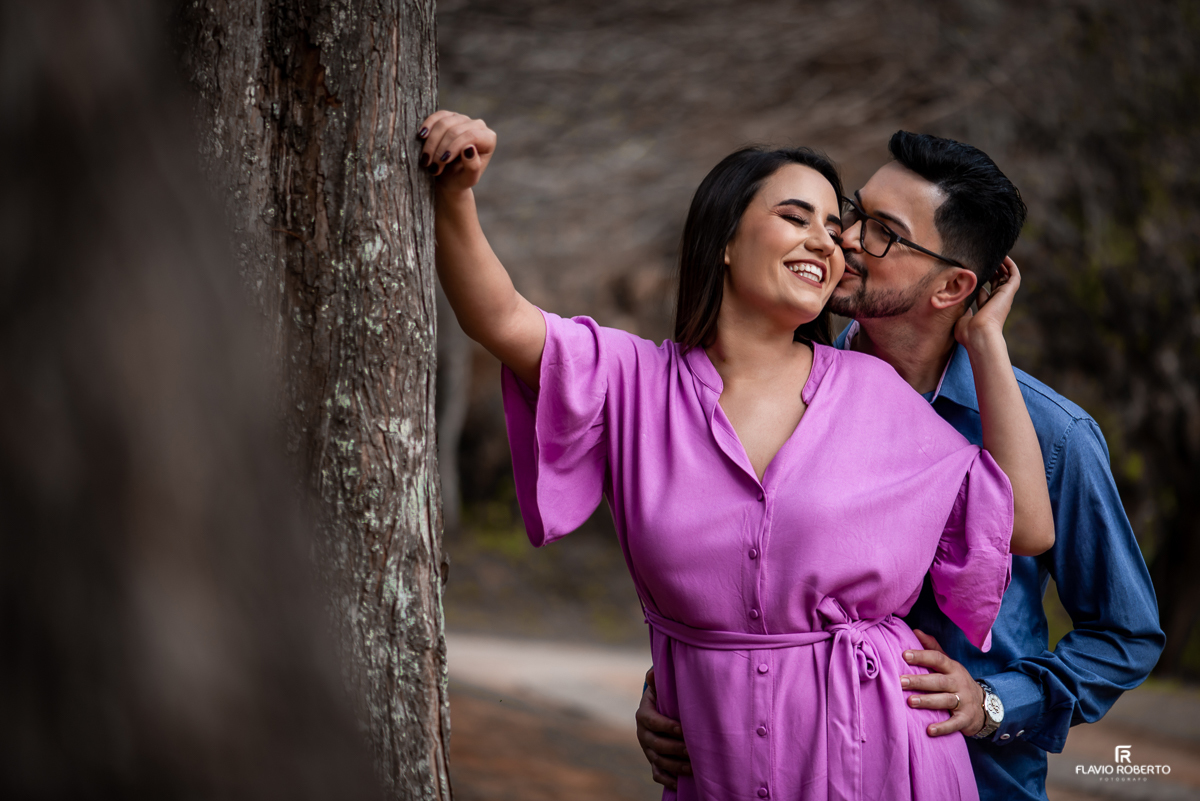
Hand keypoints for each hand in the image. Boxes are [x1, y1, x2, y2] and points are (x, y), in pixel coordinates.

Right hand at [416, 110, 496, 193]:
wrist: (447, 177)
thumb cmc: (460, 179)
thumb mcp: (468, 179)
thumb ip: (473, 167)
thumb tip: (469, 148)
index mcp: (488, 139)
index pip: (471, 136)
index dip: (454, 146)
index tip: (442, 161)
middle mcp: (478, 125)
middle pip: (456, 129)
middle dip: (441, 148)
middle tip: (431, 166)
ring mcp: (463, 119)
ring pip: (444, 123)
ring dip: (432, 142)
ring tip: (426, 160)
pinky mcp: (449, 116)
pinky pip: (437, 116)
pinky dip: (428, 125)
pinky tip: (421, 136)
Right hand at [635, 667, 690, 788]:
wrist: (658, 712)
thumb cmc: (664, 697)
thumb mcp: (660, 688)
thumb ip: (657, 681)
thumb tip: (652, 672)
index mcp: (643, 715)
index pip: (653, 722)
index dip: (667, 726)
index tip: (684, 729)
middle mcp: (643, 734)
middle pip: (657, 745)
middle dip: (675, 749)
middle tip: (693, 751)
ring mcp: (648, 750)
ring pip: (659, 761)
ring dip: (676, 766)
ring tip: (693, 767)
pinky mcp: (653, 762)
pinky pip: (657, 774)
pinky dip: (668, 780)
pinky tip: (681, 783)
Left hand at [900, 630, 985, 736]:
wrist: (985, 706)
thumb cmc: (956, 681)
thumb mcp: (948, 664)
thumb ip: (932, 649)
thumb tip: (915, 631)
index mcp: (953, 668)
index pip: (938, 659)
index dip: (922, 656)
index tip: (904, 655)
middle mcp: (959, 683)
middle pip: (939, 681)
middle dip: (920, 681)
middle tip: (901, 681)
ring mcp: (964, 701)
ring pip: (945, 700)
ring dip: (928, 701)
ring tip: (910, 702)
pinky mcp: (966, 719)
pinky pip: (954, 724)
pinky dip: (942, 728)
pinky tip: (929, 730)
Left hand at [954, 256, 1019, 350]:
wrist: (978, 334)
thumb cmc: (968, 332)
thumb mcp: (960, 320)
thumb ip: (959, 311)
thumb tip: (956, 303)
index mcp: (985, 309)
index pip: (984, 293)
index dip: (980, 283)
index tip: (972, 273)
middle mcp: (996, 302)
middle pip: (997, 283)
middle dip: (992, 271)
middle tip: (985, 259)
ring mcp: (1003, 297)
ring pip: (1006, 277)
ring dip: (1001, 265)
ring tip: (995, 254)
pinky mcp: (1008, 292)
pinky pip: (1014, 275)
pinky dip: (1010, 265)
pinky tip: (1003, 256)